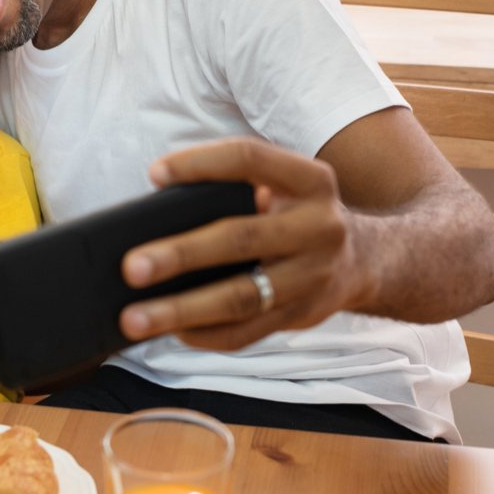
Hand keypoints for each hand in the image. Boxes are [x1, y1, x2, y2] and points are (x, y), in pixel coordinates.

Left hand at [117, 137, 374, 351]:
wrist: (362, 258)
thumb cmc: (297, 214)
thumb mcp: (285, 186)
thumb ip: (237, 190)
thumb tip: (155, 214)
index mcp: (309, 179)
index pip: (250, 158)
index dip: (201, 164)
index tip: (154, 176)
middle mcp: (319, 225)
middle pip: (241, 238)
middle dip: (181, 254)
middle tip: (131, 268)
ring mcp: (314, 274)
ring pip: (242, 296)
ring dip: (182, 310)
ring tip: (135, 318)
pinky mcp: (305, 314)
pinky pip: (248, 331)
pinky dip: (205, 334)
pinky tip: (173, 331)